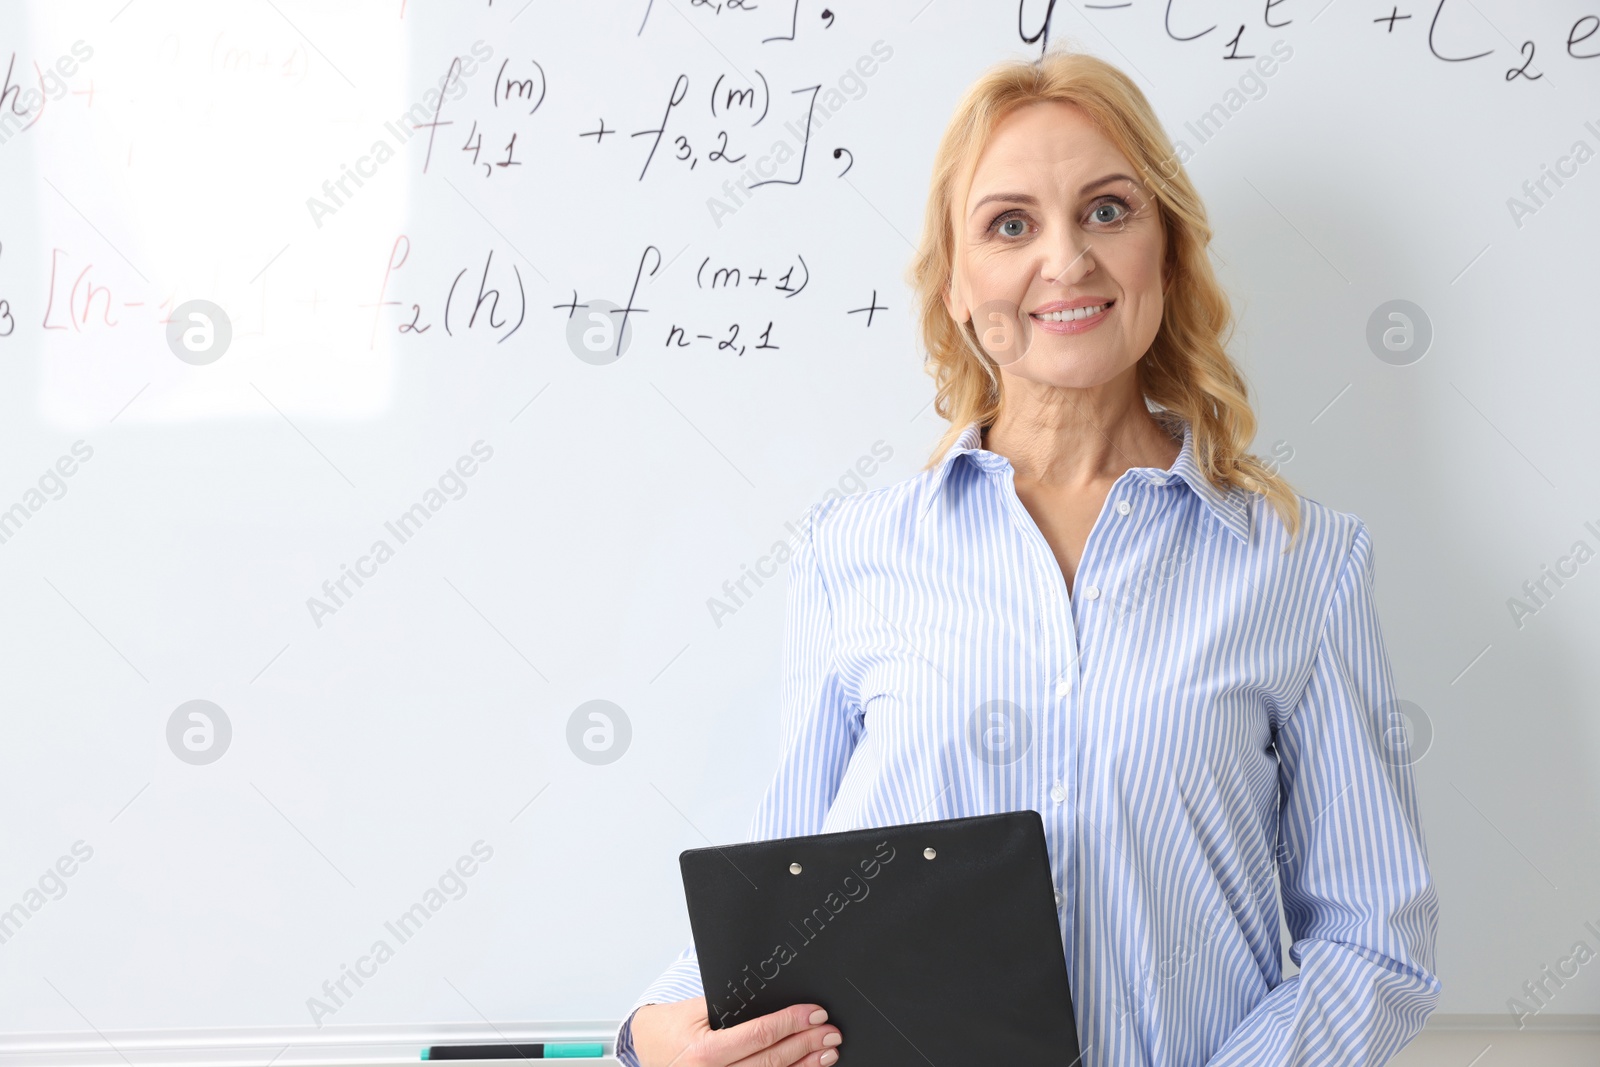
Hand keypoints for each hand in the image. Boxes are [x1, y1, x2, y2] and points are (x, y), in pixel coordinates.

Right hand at [630, 996, 842, 1066]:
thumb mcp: (696, 1009)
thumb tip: (776, 1000)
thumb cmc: (671, 1027)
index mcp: (704, 1052)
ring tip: (826, 1053)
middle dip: (805, 1044)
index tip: (815, 1013)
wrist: (647, 1047)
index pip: (759, 1035)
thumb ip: (734, 1009)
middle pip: (770, 1062)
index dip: (791, 1023)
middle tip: (830, 1032)